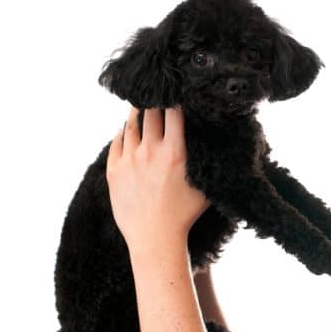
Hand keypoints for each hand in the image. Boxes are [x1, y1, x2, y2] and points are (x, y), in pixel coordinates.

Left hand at [106, 106, 209, 250]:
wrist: (154, 238)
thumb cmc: (184, 216)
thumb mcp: (203, 186)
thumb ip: (206, 162)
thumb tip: (216, 144)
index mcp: (175, 153)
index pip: (174, 112)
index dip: (177, 99)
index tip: (178, 93)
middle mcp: (151, 151)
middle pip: (151, 112)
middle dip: (156, 100)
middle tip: (159, 93)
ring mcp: (129, 160)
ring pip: (131, 124)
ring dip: (138, 111)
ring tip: (142, 105)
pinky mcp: (114, 170)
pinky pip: (117, 141)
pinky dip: (124, 132)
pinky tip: (128, 129)